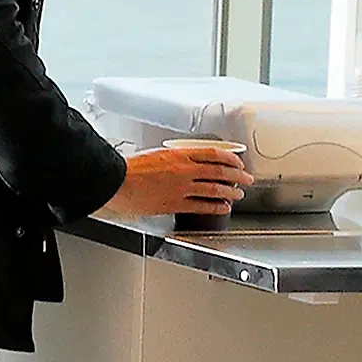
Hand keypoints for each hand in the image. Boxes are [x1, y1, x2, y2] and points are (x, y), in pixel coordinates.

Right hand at [113, 137, 250, 219]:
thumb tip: (185, 163)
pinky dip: (216, 206)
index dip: (230, 158)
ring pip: (215, 189)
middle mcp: (184, 170)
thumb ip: (173, 159)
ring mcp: (181, 188)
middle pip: (220, 171)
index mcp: (179, 154)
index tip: (237, 162)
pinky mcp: (175, 203)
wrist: (115, 181)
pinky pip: (202, 205)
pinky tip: (223, 207)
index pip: (214, 154)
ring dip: (231, 192)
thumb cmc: (128, 168)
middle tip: (247, 179)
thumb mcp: (155, 155)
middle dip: (238, 176)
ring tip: (238, 194)